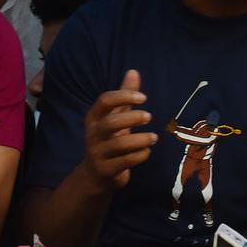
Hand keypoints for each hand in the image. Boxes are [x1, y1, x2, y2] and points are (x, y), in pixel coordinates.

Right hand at [80, 70, 155, 191]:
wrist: (96, 175)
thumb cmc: (108, 139)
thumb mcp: (114, 117)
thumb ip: (124, 97)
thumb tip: (133, 71)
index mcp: (94, 118)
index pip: (104, 101)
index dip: (124, 96)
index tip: (144, 98)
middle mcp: (93, 134)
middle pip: (111, 122)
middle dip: (133, 118)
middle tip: (149, 117)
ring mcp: (98, 153)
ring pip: (120, 144)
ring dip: (141, 139)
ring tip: (154, 137)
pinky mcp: (107, 170)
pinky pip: (126, 161)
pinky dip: (140, 155)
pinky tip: (147, 151)